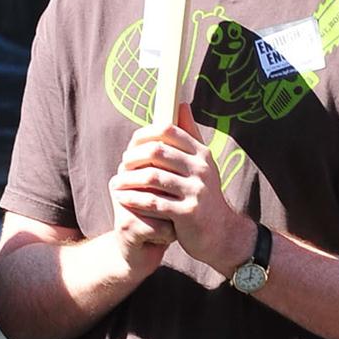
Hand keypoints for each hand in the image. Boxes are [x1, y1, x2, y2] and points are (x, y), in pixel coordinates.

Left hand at [112, 103, 254, 278]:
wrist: (221, 234)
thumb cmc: (204, 197)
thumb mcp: (202, 164)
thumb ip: (190, 136)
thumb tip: (181, 104)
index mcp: (202, 154)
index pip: (168, 131)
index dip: (144, 135)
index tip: (131, 145)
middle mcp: (201, 169)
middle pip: (157, 152)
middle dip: (133, 157)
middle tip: (122, 164)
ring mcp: (196, 191)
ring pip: (152, 177)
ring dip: (129, 180)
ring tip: (117, 184)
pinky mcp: (188, 213)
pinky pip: (154, 202)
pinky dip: (135, 200)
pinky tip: (123, 200)